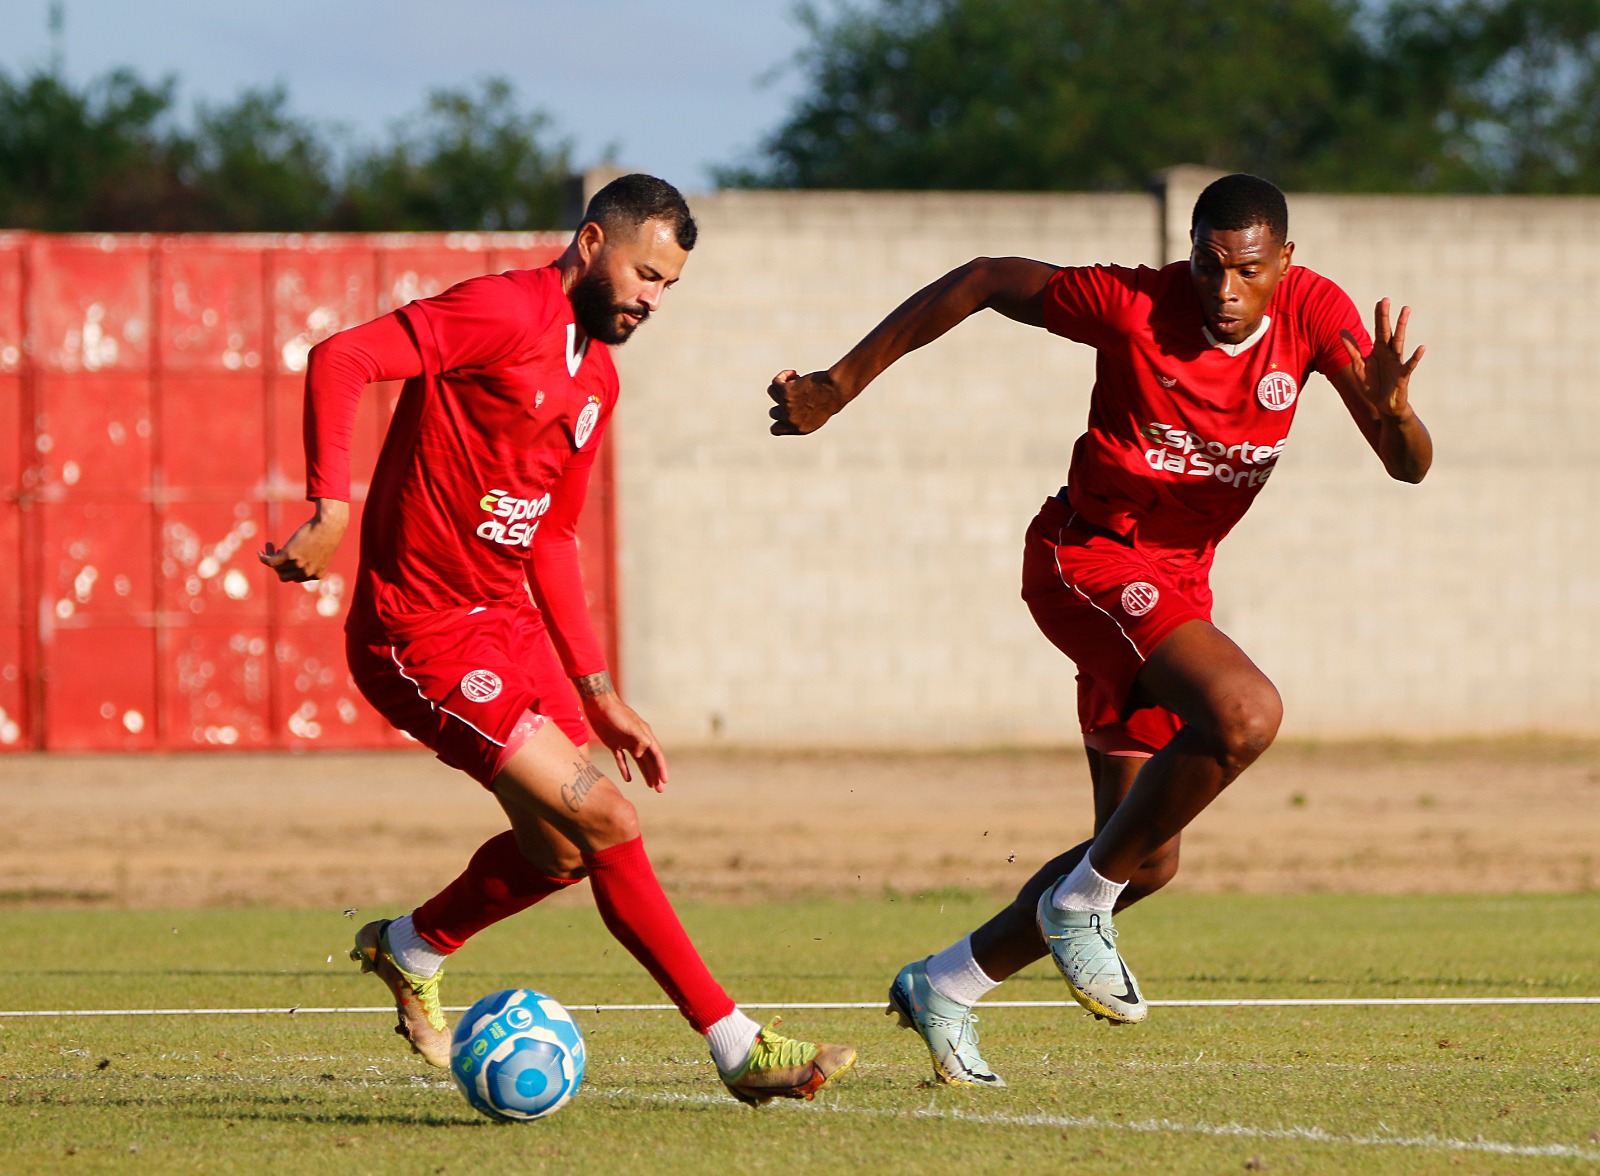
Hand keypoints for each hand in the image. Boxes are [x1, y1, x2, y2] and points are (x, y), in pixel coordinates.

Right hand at [259, 499, 348, 581]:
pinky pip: (270, 561)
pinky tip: (260, 552)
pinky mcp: (289, 554)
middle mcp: (307, 573)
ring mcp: (298, 565)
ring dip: (270, 557)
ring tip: (270, 545)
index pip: (297, 578)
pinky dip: (263, 557)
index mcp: (317, 575)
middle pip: (284, 575)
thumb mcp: (322, 551)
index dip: (290, 568)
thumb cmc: (328, 534)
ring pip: (277, 567)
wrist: (329, 525)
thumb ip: (313, 560)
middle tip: (279, 550)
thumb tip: (298, 561)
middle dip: (279, 565)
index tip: (289, 557)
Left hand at [581, 689, 668, 791]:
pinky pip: (622, 760)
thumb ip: (640, 740)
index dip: (661, 768)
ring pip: (638, 762)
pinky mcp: (614, 744)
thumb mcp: (631, 726)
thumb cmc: (616, 713)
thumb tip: (641, 755)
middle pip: (649, 760)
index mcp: (645, 734)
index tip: (664, 781)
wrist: (598, 704)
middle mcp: (638, 739)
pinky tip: (628, 779)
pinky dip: (625, 770)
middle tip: (659, 790)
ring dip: (645, 773)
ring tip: (650, 786)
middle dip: (655, 775)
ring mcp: (626, 742)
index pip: (656, 755)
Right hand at [768, 369, 845, 435]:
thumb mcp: (818, 415)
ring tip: (796, 380)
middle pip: (773, 412)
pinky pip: (775, 382)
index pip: (775, 430)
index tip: (786, 409)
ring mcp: (787, 406)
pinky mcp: (785, 391)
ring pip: (772, 393)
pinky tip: (793, 373)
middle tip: (796, 393)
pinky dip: (782, 376)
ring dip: (782, 386)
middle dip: (782, 401)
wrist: (837, 389)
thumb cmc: (831, 399)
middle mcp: (791, 420)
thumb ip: (801, 417)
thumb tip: (784, 410)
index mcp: (800, 429)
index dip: (778, 419)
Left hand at [1341, 298, 1423, 420]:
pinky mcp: (1403, 376)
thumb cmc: (1373, 385)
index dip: (1379, 316)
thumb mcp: (1359, 367)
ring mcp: (1397, 363)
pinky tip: (1421, 348)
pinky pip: (1409, 365)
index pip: (1379, 330)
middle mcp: (1389, 353)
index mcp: (1378, 350)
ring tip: (1405, 310)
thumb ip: (1352, 350)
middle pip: (1387, 331)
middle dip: (1386, 316)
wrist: (1384, 406)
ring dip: (1401, 326)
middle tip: (1386, 299)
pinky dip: (1415, 357)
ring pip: (1399, 342)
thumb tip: (1342, 331)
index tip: (1381, 301)